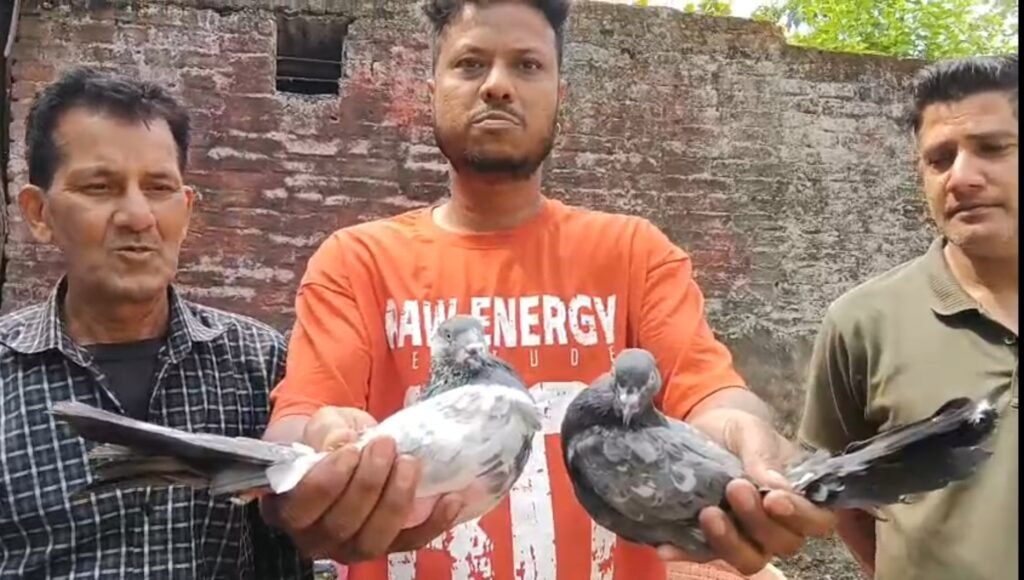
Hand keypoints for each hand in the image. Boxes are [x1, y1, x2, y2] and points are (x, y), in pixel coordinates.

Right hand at [260, 406, 463, 563]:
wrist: (347, 447)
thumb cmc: (328, 437)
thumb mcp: (322, 423)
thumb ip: (326, 430)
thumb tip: (341, 441)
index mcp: (288, 507)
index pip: (302, 507)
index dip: (328, 482)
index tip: (351, 451)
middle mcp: (316, 537)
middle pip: (342, 524)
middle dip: (369, 483)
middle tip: (386, 445)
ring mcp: (352, 546)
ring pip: (375, 540)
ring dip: (396, 501)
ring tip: (409, 463)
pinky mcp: (387, 544)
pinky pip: (410, 543)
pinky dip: (434, 524)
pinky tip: (450, 498)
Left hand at [659, 409, 835, 574]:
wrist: (705, 429)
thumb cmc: (740, 430)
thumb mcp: (752, 432)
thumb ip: (764, 456)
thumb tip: (776, 487)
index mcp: (800, 497)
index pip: (817, 520)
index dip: (800, 516)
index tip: (773, 499)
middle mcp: (779, 524)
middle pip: (783, 543)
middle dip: (758, 522)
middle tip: (734, 488)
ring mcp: (747, 536)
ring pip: (749, 559)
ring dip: (729, 543)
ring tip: (707, 514)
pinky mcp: (714, 539)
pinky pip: (704, 555)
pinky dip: (687, 553)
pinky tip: (667, 547)